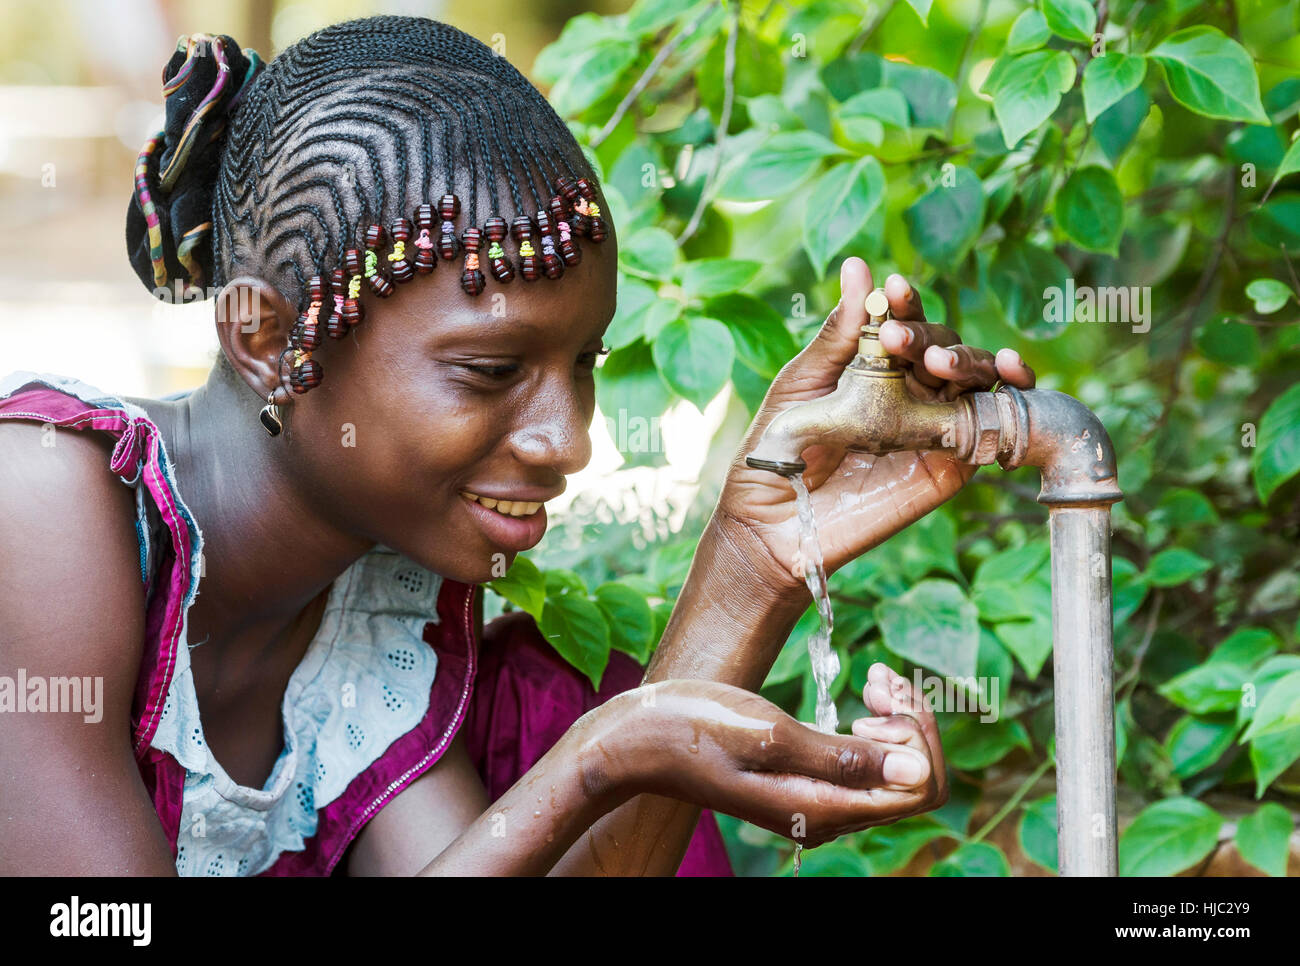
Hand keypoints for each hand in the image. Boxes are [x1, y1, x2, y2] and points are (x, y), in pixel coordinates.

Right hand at [601, 669, 946, 847]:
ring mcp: (819, 797)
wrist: (637, 740)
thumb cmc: (693, 729)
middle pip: (915, 777)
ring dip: (898, 718)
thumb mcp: (769, 735)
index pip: (920, 786)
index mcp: (824, 807)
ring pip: (896, 767)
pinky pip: (869, 760)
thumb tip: (915, 772)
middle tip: (877, 679)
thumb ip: (842, 757)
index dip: (919, 735)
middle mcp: (829, 812)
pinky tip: (862, 694)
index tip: (876, 694)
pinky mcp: (808, 779)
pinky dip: (877, 723)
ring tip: (872, 680)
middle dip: (913, 722)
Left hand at [715, 257, 1035, 596]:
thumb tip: (860, 266)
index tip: (892, 290)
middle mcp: (911, 388)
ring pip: (975, 378)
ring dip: (970, 360)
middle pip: (944, 346)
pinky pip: (995, 423)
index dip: (905, 303)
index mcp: (874, 363)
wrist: (771, 521)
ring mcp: (934, 423)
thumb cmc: (775, 449)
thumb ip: (840, 334)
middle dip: (929, 337)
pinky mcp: (953, 462)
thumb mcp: (803, 383)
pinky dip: (1013, 395)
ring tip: (938, 364)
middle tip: (901, 343)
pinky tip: (1012, 375)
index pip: (904, 321)